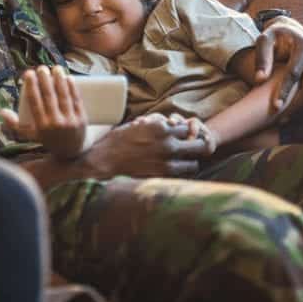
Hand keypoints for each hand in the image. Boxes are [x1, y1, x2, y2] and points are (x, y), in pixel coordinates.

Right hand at [0, 66, 87, 158]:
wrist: (71, 151)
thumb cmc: (48, 138)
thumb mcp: (29, 135)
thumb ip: (14, 124)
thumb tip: (1, 111)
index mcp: (41, 126)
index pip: (34, 102)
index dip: (31, 86)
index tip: (29, 73)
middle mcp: (55, 123)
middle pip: (49, 97)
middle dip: (45, 79)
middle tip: (42, 68)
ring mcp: (69, 120)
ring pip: (63, 96)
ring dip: (59, 80)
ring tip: (56, 68)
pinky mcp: (81, 118)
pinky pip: (76, 100)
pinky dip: (73, 88)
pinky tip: (69, 78)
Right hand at [83, 113, 213, 178]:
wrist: (103, 163)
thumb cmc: (116, 142)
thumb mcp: (136, 125)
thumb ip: (155, 124)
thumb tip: (167, 124)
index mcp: (160, 127)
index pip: (186, 127)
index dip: (184, 132)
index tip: (180, 137)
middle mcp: (167, 143)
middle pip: (199, 145)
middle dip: (196, 147)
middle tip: (190, 150)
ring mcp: (167, 162)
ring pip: (194, 163)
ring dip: (189, 163)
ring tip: (181, 164)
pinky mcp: (162, 177)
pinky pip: (182, 177)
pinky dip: (180, 176)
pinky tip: (172, 174)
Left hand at [253, 17, 302, 116]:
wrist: (296, 31)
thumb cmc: (276, 37)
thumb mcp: (265, 40)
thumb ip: (262, 57)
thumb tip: (259, 79)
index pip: (295, 72)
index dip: (285, 90)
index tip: (275, 107)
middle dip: (298, 105)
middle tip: (282, 120)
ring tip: (290, 122)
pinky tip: (302, 119)